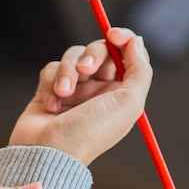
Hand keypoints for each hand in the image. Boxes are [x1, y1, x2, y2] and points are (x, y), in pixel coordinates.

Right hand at [10, 28, 152, 165]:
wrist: (48, 153)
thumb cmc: (89, 133)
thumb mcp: (129, 103)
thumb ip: (140, 69)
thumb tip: (136, 40)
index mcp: (120, 94)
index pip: (125, 54)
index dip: (122, 39)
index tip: (113, 35)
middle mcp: (98, 90)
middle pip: (99, 50)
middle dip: (92, 55)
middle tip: (86, 71)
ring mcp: (73, 90)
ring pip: (72, 56)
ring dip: (67, 71)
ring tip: (64, 94)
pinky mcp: (49, 90)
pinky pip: (51, 68)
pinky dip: (50, 82)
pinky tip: (51, 105)